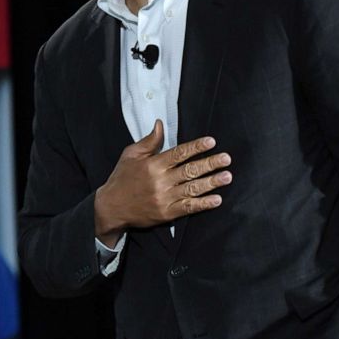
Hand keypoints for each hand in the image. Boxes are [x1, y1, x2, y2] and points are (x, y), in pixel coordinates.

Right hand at [94, 120, 231, 244]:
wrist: (111, 207)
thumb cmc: (121, 178)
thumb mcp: (130, 155)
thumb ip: (148, 141)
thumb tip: (160, 124)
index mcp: (152, 164)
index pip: (179, 153)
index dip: (196, 147)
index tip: (211, 141)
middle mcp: (160, 181)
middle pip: (189, 170)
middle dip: (210, 163)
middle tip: (226, 158)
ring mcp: (164, 198)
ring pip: (192, 188)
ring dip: (211, 182)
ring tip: (227, 177)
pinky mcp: (166, 213)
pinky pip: (188, 208)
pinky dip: (203, 204)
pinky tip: (216, 200)